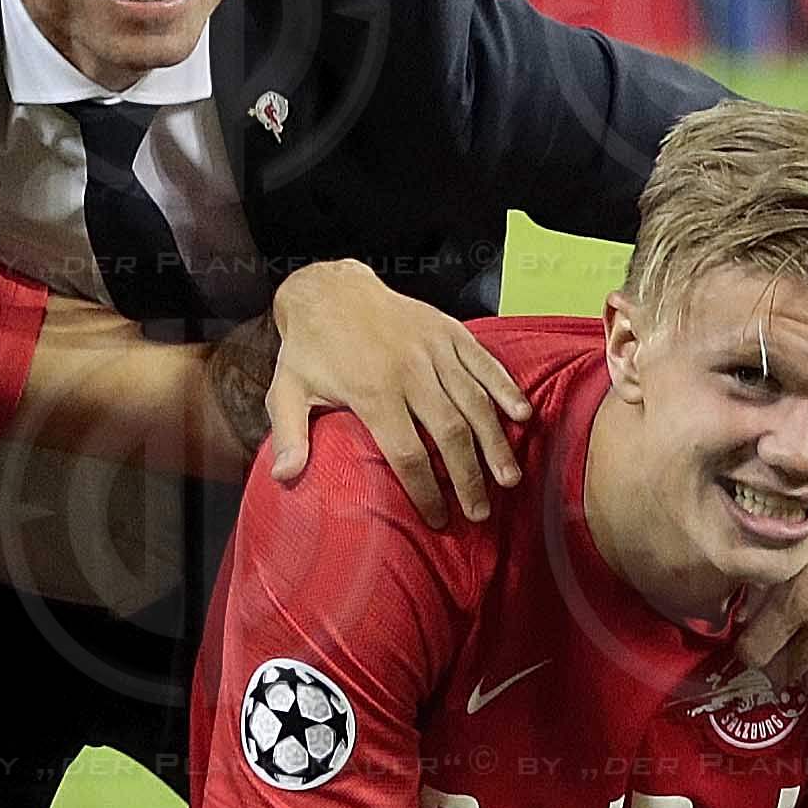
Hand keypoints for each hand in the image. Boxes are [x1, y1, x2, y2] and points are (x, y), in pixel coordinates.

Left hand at [263, 260, 530, 525]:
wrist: (331, 288)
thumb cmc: (310, 348)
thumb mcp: (287, 390)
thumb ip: (289, 435)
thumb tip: (285, 479)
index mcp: (372, 391)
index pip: (408, 454)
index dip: (426, 491)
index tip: (438, 519)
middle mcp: (409, 371)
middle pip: (450, 434)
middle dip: (469, 478)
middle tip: (480, 513)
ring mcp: (433, 349)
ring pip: (474, 402)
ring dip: (495, 443)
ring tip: (509, 480)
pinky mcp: (449, 331)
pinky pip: (484, 362)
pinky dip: (506, 388)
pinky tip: (522, 416)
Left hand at [735, 436, 807, 693]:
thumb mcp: (789, 542)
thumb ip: (763, 585)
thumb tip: (746, 618)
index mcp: (800, 603)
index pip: (756, 655)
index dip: (748, 649)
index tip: (749, 640)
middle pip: (788, 671)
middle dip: (776, 659)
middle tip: (775, 644)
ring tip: (805, 642)